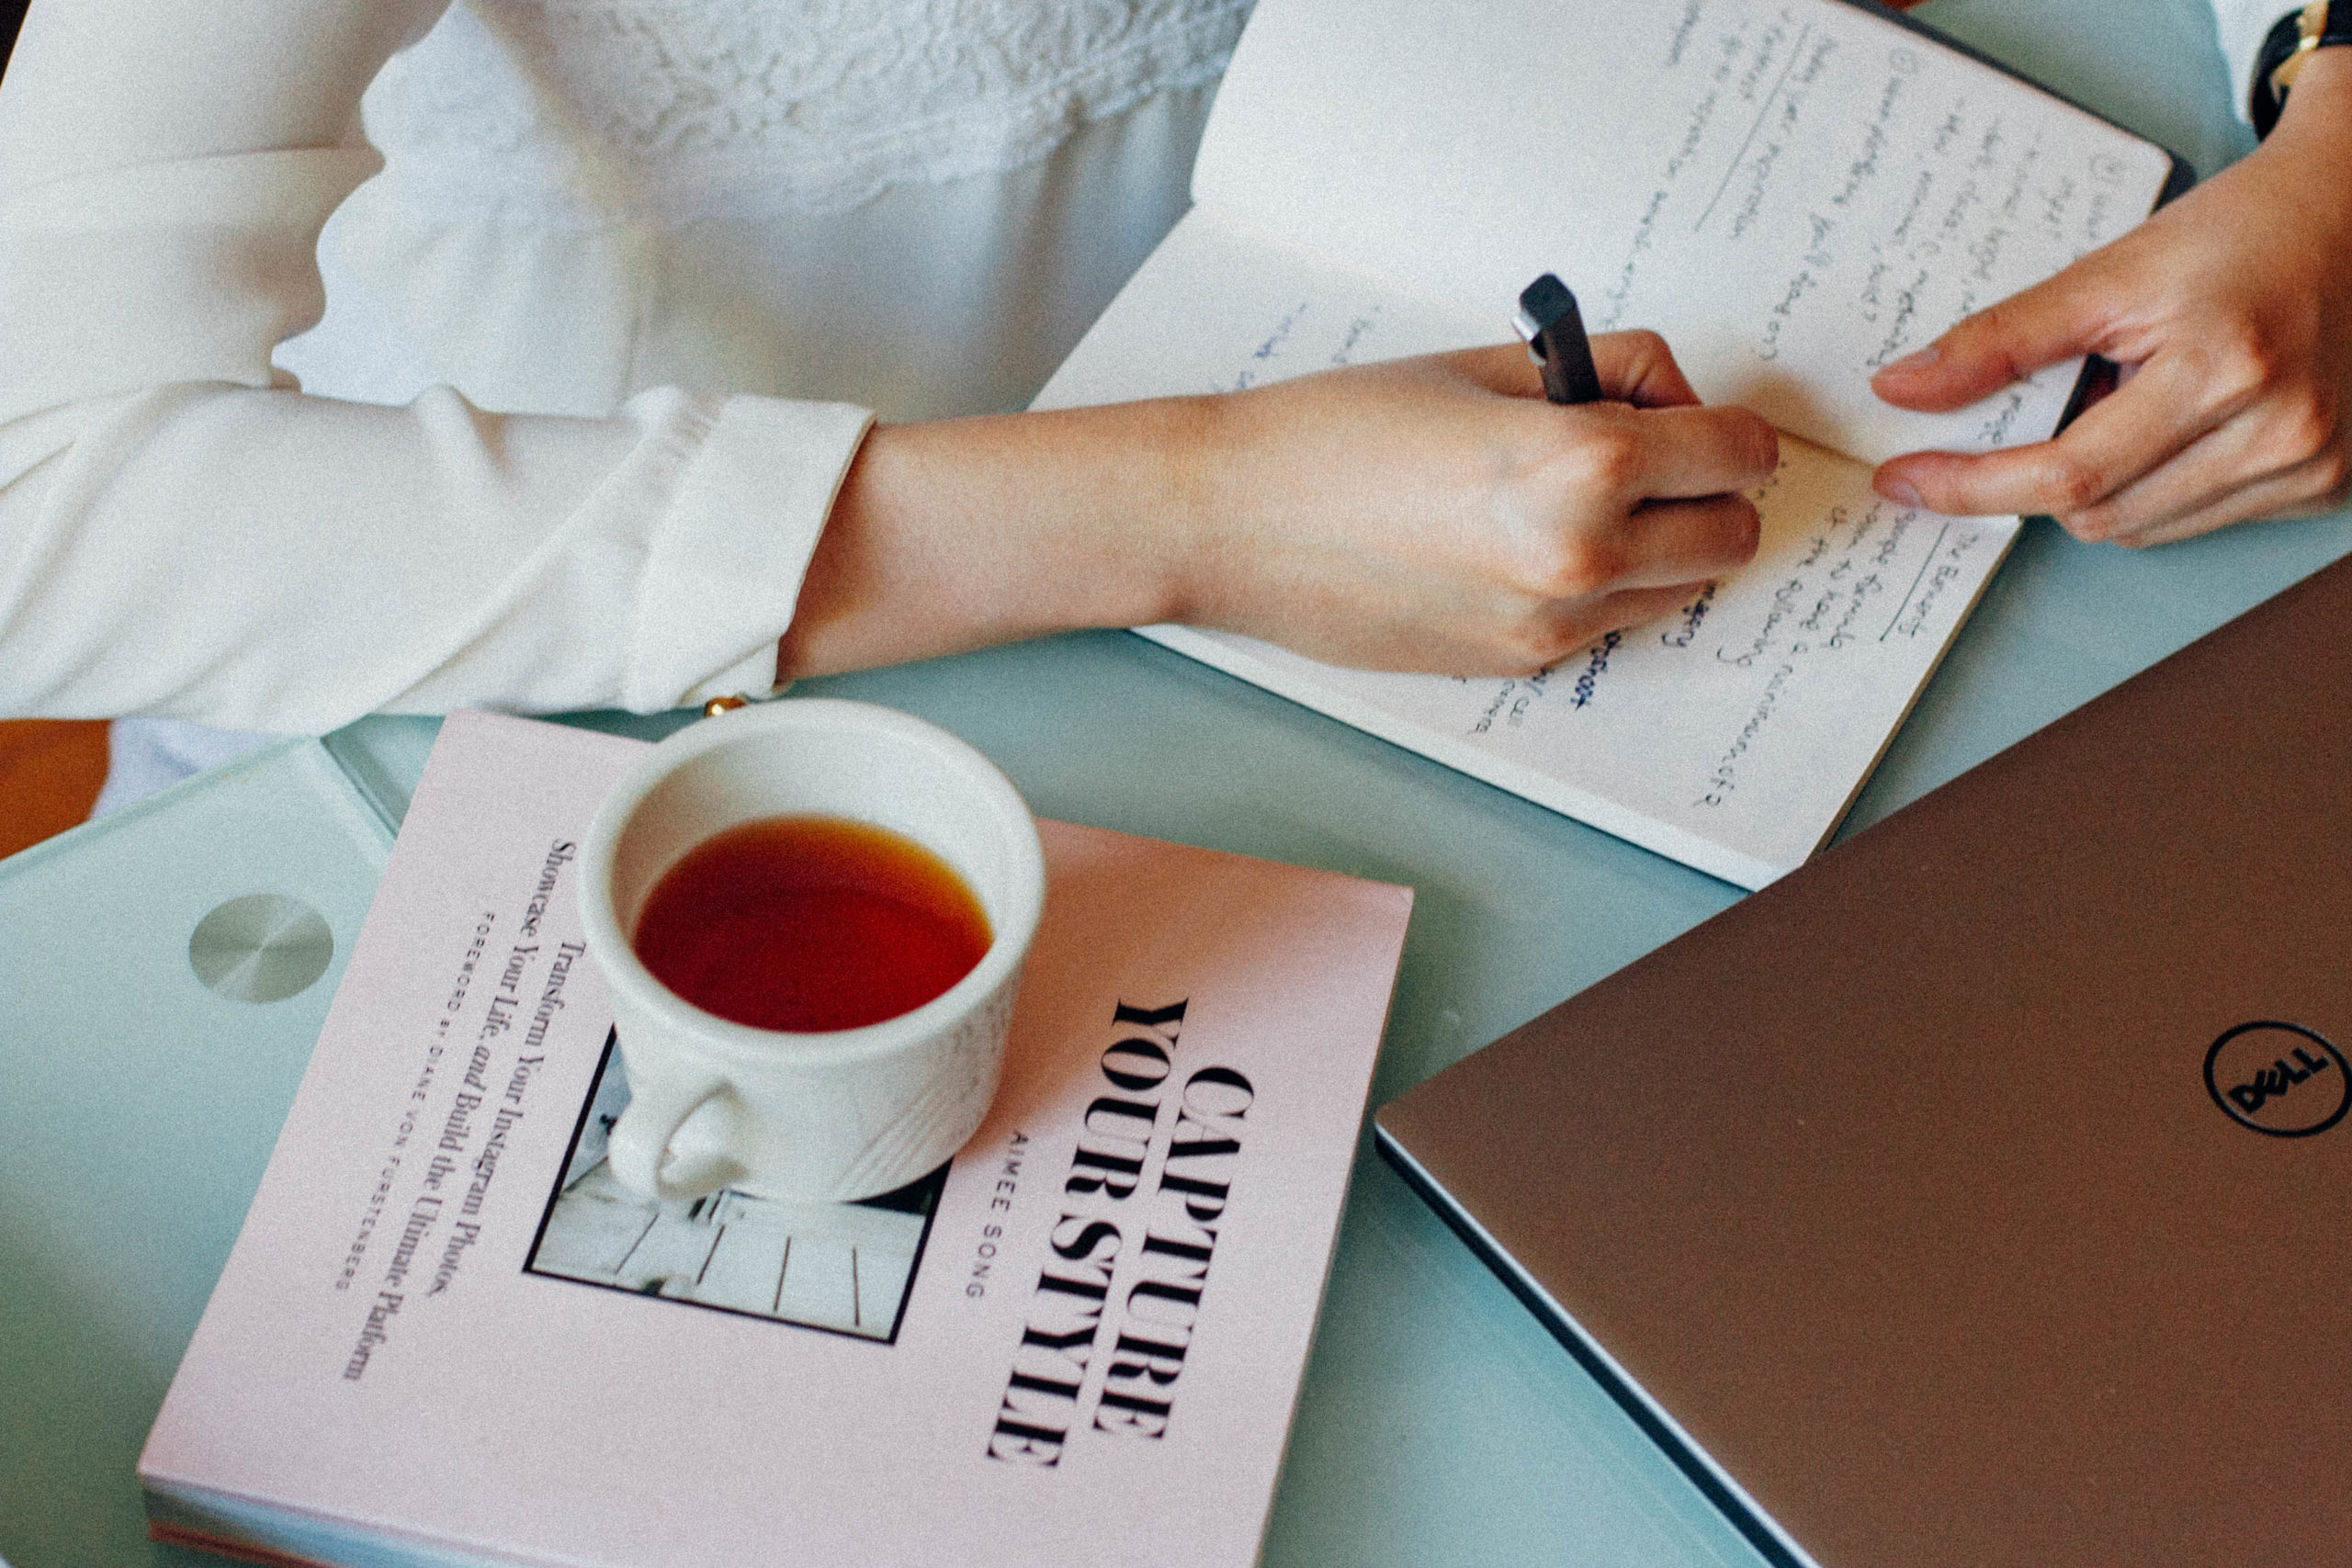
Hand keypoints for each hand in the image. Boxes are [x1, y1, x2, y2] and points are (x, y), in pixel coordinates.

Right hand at [1173, 333, 1776, 673]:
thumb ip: (1605, 374)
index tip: (1689, 415)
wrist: (1236, 521)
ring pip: (1679, 588)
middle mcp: (1582, 556)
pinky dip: (1598, 583)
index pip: (1740, 454)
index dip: (1724, 424)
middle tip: (1644, 455)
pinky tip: (1521, 544)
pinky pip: (1608, 622)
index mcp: (1584, 463)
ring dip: (1660, 543)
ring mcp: (1551, 624)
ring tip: (1573, 499)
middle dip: (1707, 490)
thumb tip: (1672, 399)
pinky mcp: (1514, 663)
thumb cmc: (1339, 430)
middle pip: (1734, 536)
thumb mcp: (1486, 365)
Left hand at [1869, 49, 2351, 546]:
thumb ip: (2002, 339)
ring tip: (2128, 400)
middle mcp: (2280, 431)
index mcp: (2225, 369)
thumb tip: (1902, 388)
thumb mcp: (2113, 271)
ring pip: (2139, 529)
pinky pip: (2194, 520)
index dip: (1973, 485)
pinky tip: (2174, 423)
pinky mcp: (2325, 485)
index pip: (2068, 471)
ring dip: (2099, 485)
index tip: (1907, 479)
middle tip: (2040, 411)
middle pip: (2098, 514)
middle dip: (2038, 478)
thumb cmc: (2243, 232)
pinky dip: (2153, 487)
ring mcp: (2310, 467)